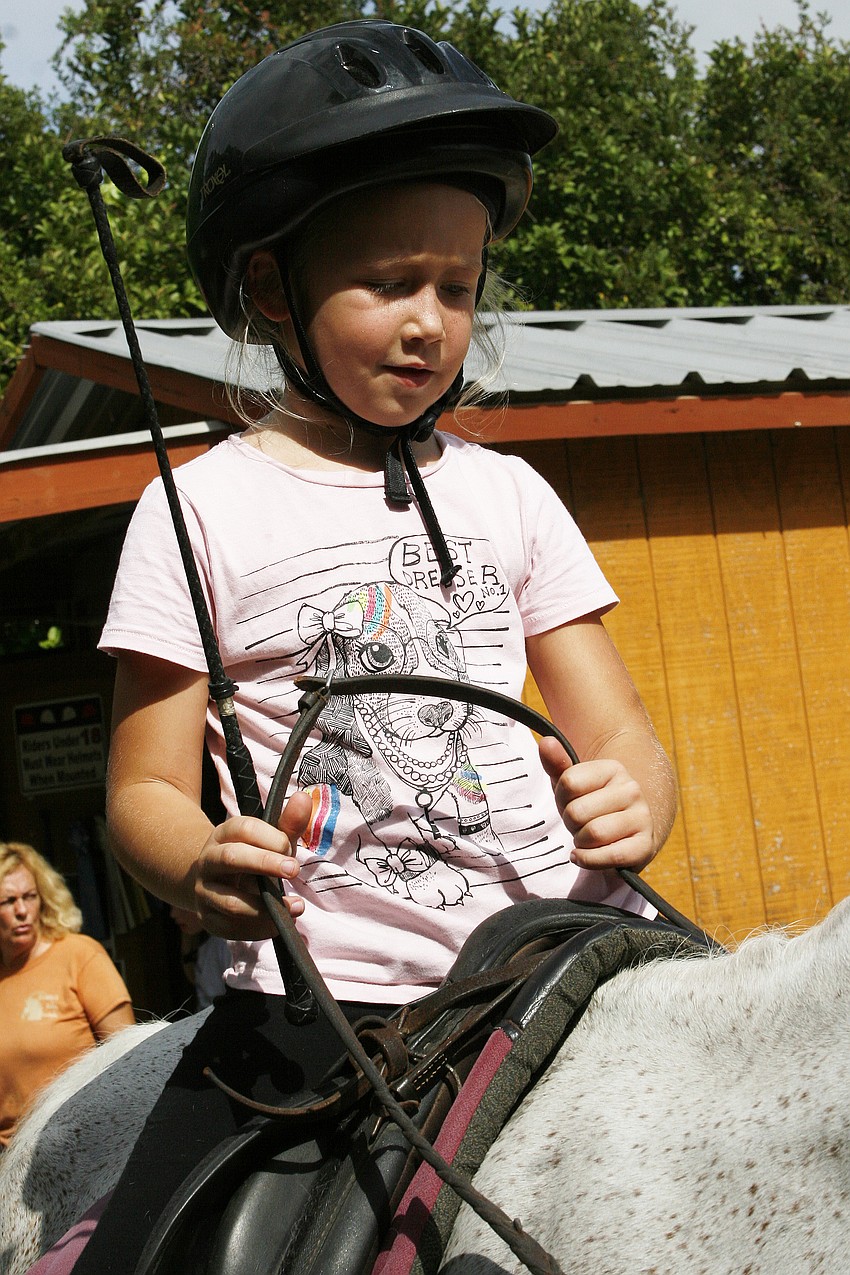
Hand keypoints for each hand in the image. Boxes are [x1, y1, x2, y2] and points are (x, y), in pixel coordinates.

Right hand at [192, 790, 312, 939]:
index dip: (270, 837)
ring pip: (230, 902)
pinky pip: (230, 929)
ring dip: (265, 908)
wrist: (211, 882)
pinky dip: (257, 930)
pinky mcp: (208, 918)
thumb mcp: (267, 839)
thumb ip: (288, 823)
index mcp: (225, 834)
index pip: (244, 828)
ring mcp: (206, 891)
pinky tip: (279, 925)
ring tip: (297, 907)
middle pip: (232, 858)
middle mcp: (210, 860)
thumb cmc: (250, 856)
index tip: (290, 847)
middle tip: (294, 870)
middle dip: (264, 863)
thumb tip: (304, 798)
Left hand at [538, 737, 655, 871]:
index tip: (570, 802)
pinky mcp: (645, 846)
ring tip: (587, 838)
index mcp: (613, 769)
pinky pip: (610, 856)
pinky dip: (589, 860)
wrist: (626, 834)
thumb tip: (546, 742)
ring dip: (580, 842)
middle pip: (577, 811)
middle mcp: (632, 789)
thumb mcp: (570, 785)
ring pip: (592, 833)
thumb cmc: (591, 807)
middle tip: (580, 825)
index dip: (561, 798)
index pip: (568, 782)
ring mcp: (642, 817)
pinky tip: (584, 855)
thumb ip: (556, 764)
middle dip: (570, 824)